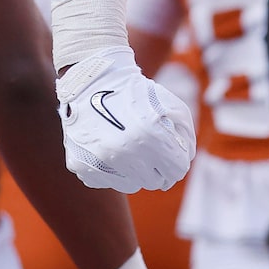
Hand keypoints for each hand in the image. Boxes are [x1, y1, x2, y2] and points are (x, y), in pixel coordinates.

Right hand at [58, 49, 195, 192]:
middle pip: (155, 182)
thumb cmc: (136, 94)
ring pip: (132, 185)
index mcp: (151, 136)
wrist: (92, 82)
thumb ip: (185, 136)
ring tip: (128, 149)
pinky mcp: (83, 166)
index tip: (172, 158)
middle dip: (157, 169)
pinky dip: (111, 170)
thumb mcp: (170, 106)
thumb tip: (186, 160)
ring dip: (135, 172)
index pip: (176, 171)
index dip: (177, 165)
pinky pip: (107, 181)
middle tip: (150, 153)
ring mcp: (101, 161)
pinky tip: (108, 150)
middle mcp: (125, 152)